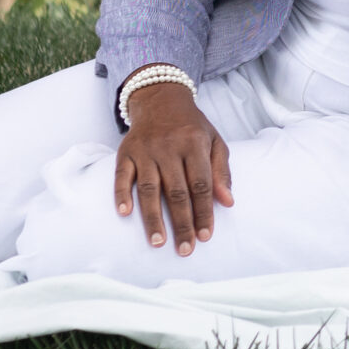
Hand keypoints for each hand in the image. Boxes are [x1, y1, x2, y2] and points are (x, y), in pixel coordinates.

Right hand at [115, 77, 233, 255]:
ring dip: (153, 218)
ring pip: (149, 189)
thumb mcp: (214, 141)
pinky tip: (124, 213)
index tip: (205, 236)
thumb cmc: (191, 127)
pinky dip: (121, 194)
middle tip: (185, 249)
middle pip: (176, 192)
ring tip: (158, 242)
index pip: (201, 184)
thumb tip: (228, 202)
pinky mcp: (125, 152)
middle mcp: (168, 147)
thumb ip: (222, 171)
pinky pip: (121, 175)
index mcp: (194, 144)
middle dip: (182, 223)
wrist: (161, 98)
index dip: (204, 211)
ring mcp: (145, 150)